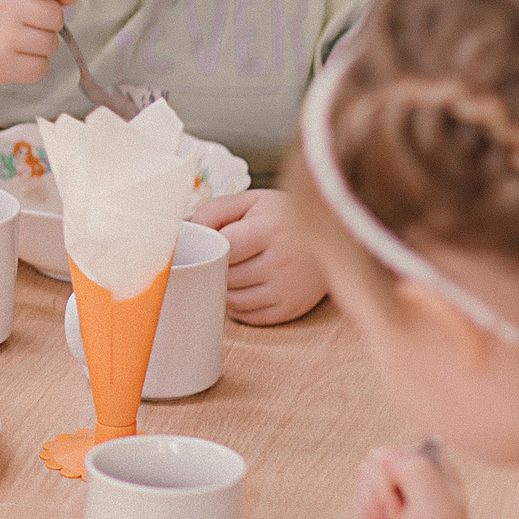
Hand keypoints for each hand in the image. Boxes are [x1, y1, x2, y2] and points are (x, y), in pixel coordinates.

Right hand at [0, 0, 80, 89]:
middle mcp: (2, 8)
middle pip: (56, 16)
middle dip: (45, 19)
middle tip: (21, 19)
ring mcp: (2, 40)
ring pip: (51, 44)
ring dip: (39, 43)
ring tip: (13, 38)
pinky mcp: (1, 68)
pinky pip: (40, 68)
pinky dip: (32, 65)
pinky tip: (12, 55)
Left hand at [196, 189, 325, 324]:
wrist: (334, 237)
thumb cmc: (283, 217)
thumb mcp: (252, 201)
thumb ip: (215, 210)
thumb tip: (184, 229)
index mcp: (271, 229)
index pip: (224, 249)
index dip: (208, 249)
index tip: (203, 245)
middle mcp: (282, 261)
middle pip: (226, 277)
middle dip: (214, 270)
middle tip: (213, 260)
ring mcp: (288, 289)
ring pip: (233, 300)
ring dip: (223, 289)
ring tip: (230, 272)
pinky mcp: (291, 308)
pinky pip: (249, 316)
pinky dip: (238, 306)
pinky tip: (243, 288)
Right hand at [357, 442, 465, 518]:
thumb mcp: (435, 505)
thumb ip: (416, 468)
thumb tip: (384, 453)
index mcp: (438, 470)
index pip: (400, 451)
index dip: (395, 474)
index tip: (407, 502)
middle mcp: (418, 477)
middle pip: (377, 463)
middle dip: (380, 494)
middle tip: (398, 518)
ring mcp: (399, 492)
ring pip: (364, 479)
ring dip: (372, 507)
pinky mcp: (382, 507)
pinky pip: (360, 497)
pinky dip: (367, 517)